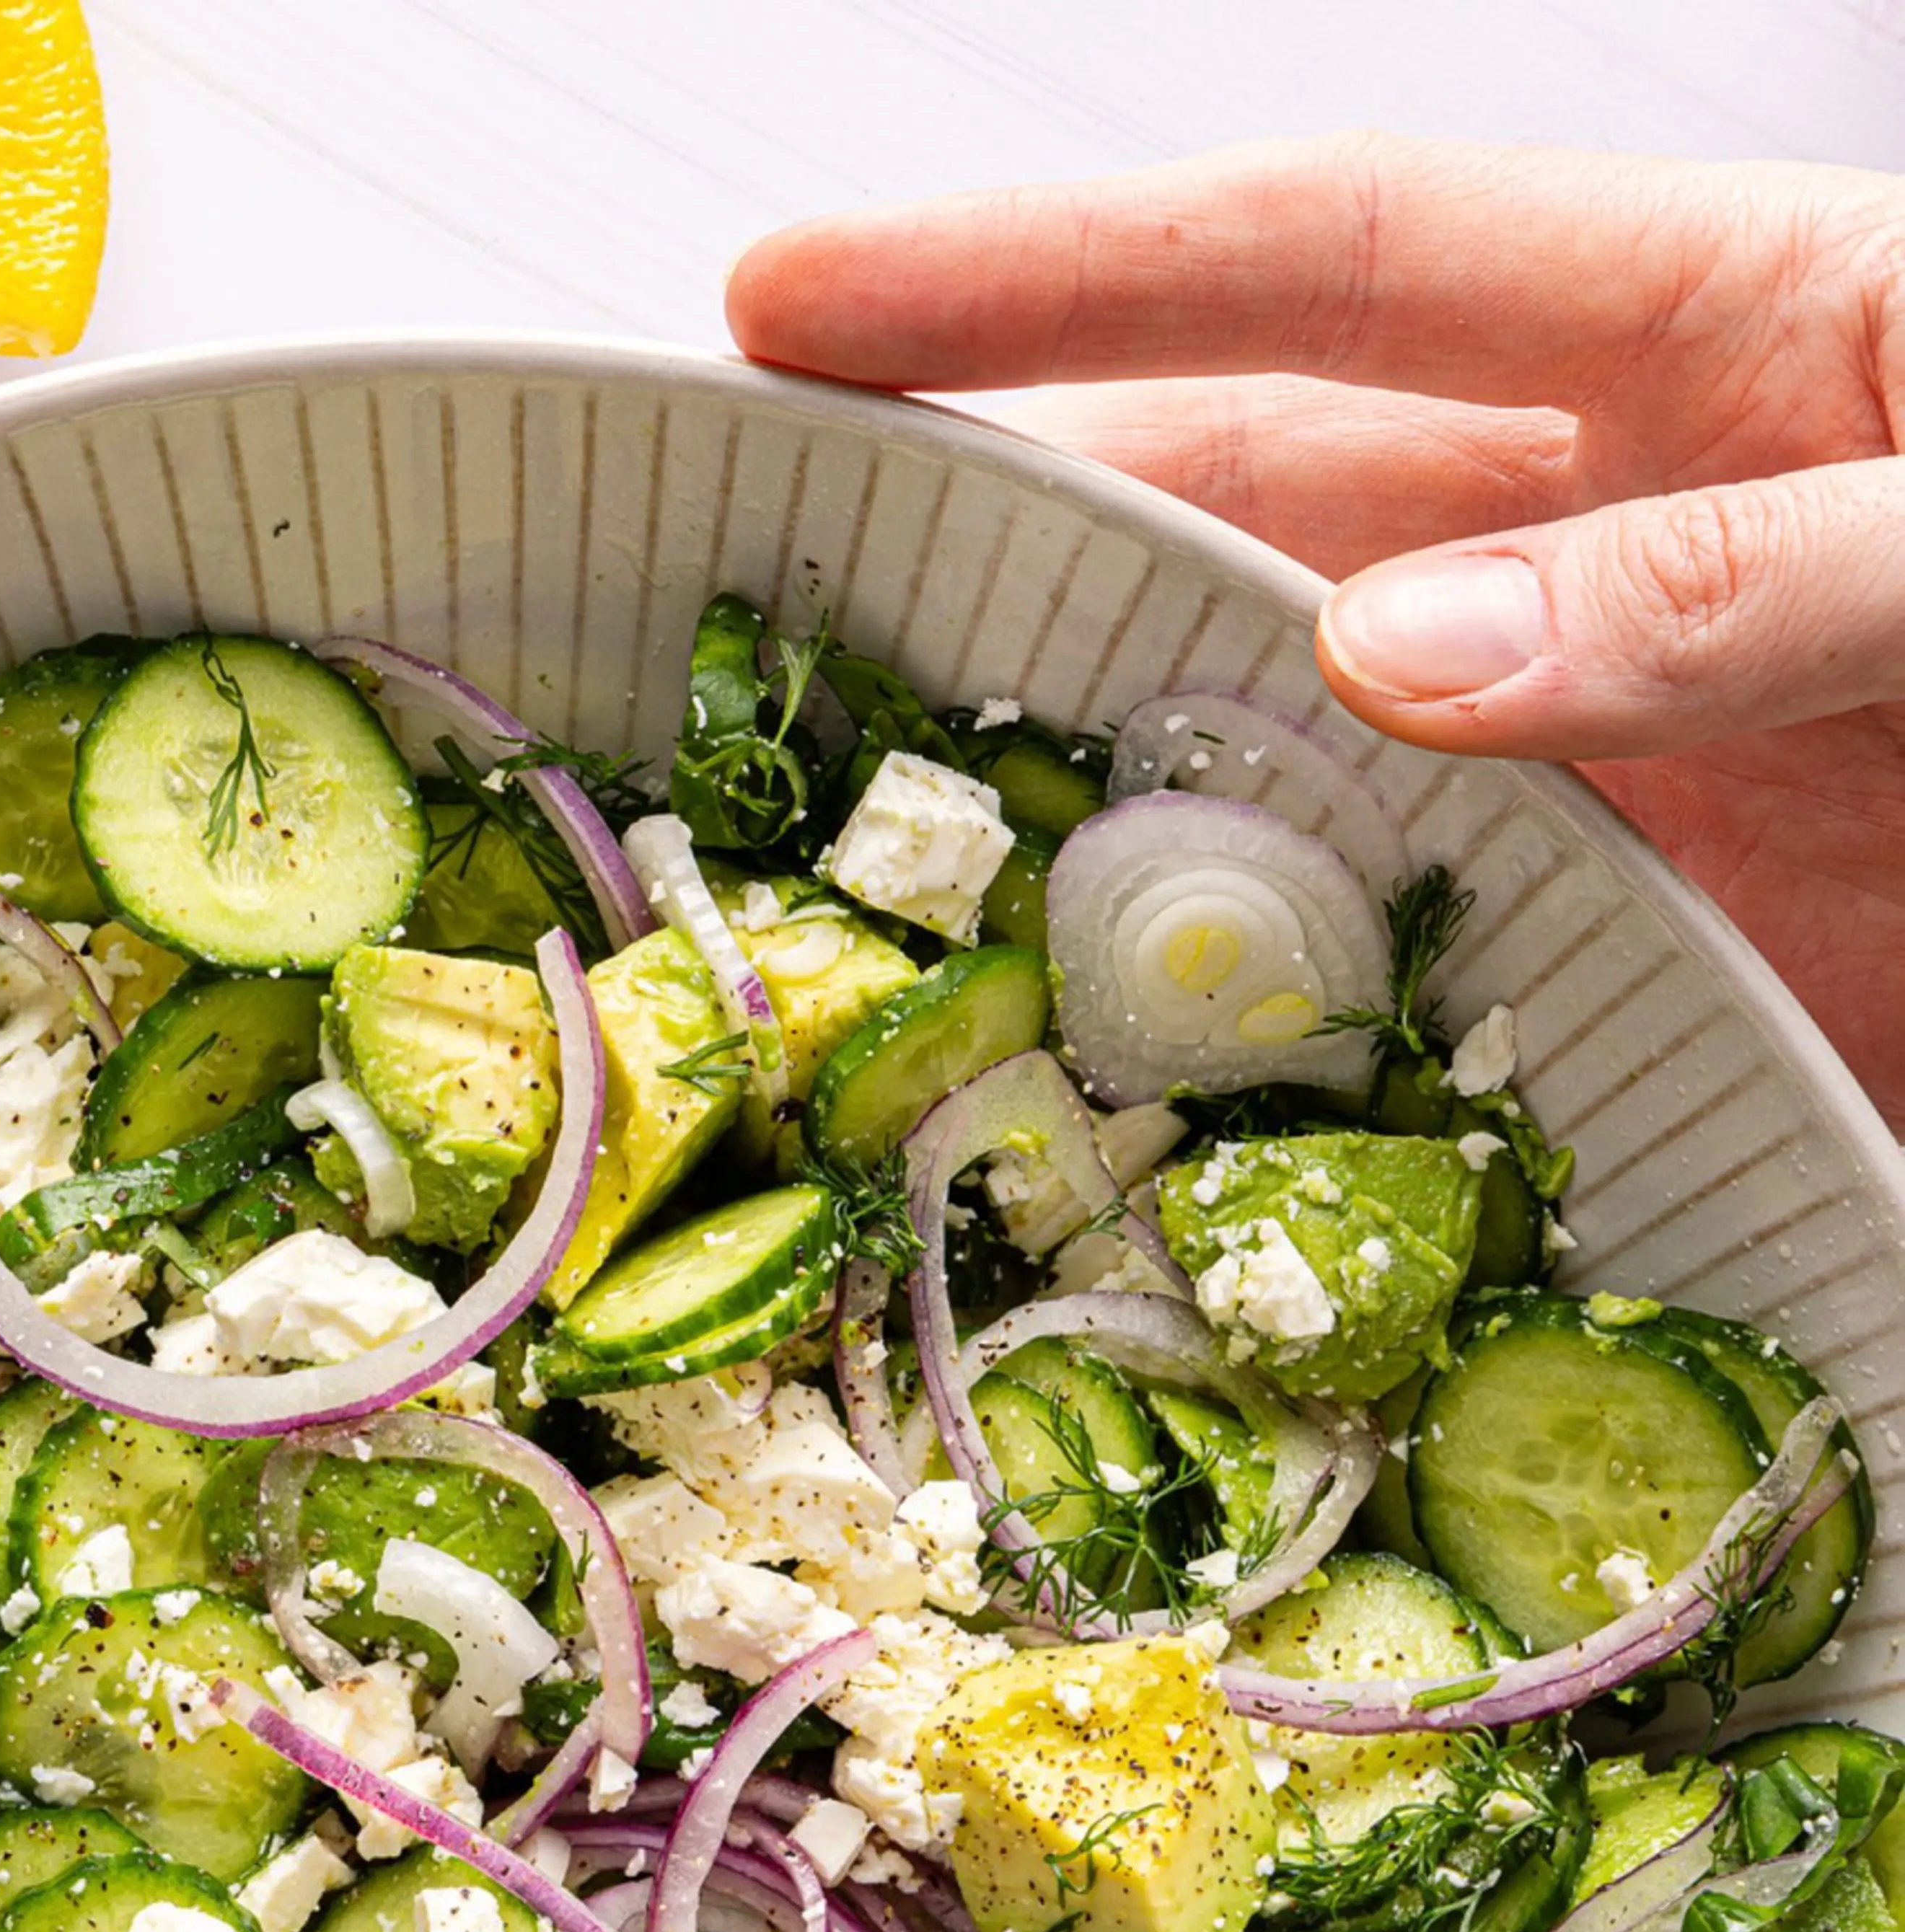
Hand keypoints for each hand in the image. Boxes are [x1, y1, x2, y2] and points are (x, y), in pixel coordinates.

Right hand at [728, 138, 1904, 1116]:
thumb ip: (1744, 569)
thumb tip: (1403, 643)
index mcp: (1717, 345)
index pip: (1326, 266)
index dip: (1059, 278)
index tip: (811, 305)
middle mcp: (1618, 545)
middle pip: (1245, 519)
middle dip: (1001, 555)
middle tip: (754, 628)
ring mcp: (1621, 759)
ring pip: (1287, 768)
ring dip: (1105, 828)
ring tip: (884, 894)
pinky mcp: (1662, 954)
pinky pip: (1409, 980)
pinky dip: (1278, 1043)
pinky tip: (1147, 1100)